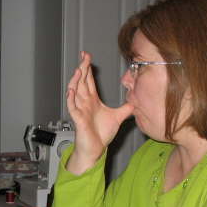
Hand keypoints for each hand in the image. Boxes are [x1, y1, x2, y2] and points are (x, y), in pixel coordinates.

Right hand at [66, 51, 133, 174]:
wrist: (95, 150)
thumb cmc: (101, 135)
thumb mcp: (117, 117)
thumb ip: (126, 108)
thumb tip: (136, 102)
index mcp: (92, 101)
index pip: (89, 81)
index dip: (88, 69)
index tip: (87, 57)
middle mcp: (84, 103)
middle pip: (81, 82)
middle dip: (82, 68)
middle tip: (83, 56)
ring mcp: (80, 110)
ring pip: (74, 92)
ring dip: (75, 81)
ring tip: (78, 70)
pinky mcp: (78, 120)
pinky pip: (72, 107)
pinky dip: (71, 99)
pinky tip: (71, 91)